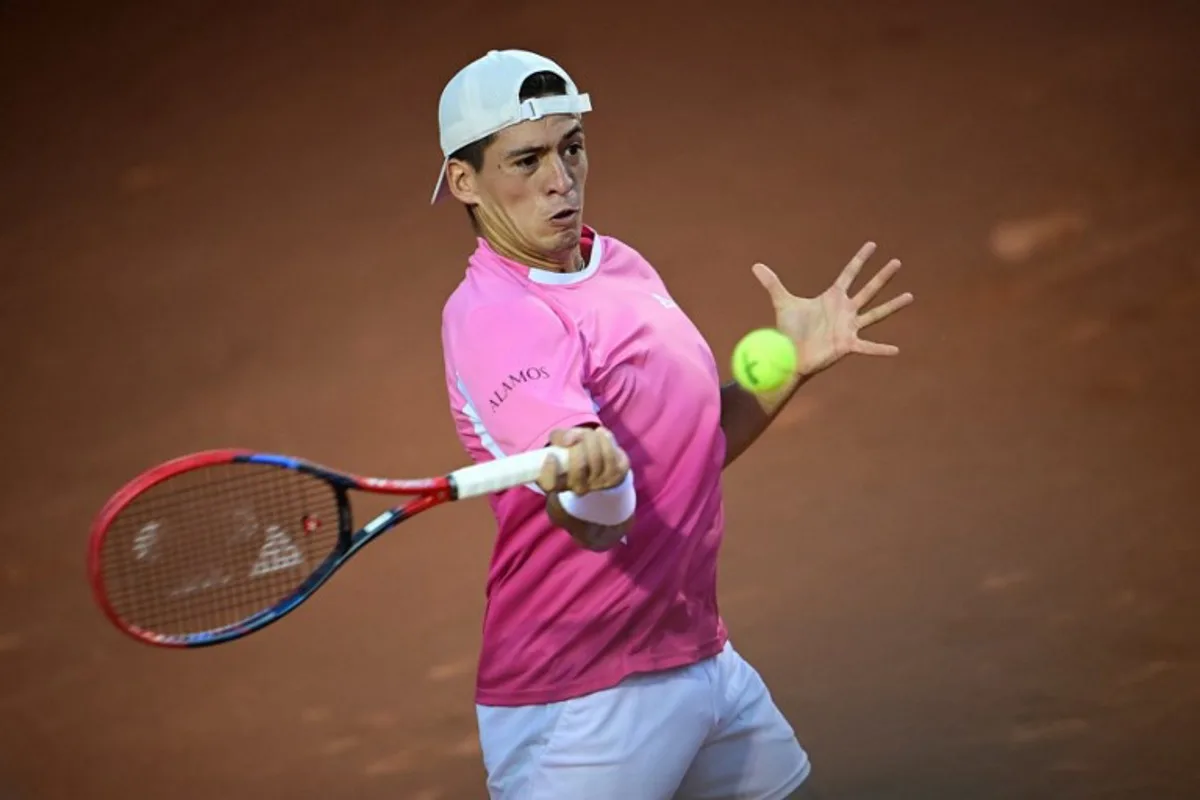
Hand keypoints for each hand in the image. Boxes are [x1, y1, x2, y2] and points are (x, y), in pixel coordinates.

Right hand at [538, 426, 632, 551]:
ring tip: (591, 433)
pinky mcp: (616, 476)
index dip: (549, 472)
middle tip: (577, 436)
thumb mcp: (562, 444)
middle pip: (579, 467)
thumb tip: (568, 440)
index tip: (551, 456)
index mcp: (559, 483)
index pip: (549, 485)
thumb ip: (558, 437)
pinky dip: (605, 439)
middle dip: (579, 444)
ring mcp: (598, 484)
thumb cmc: (576, 454)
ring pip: (597, 458)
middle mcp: (578, 488)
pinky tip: (602, 434)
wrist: (603, 466)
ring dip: (593, 439)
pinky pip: (611, 455)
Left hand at [752, 241, 914, 376]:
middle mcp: (845, 310)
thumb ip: (772, 283)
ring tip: (910, 296)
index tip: (872, 244)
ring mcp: (849, 327)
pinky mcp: (847, 345)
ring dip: (892, 305)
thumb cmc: (789, 330)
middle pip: (868, 289)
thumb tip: (755, 265)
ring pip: (875, 313)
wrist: (789, 354)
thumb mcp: (782, 302)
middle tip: (897, 262)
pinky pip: (868, 346)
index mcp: (832, 297)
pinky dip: (881, 349)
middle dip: (882, 276)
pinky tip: (897, 350)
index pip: (849, 273)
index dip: (860, 259)